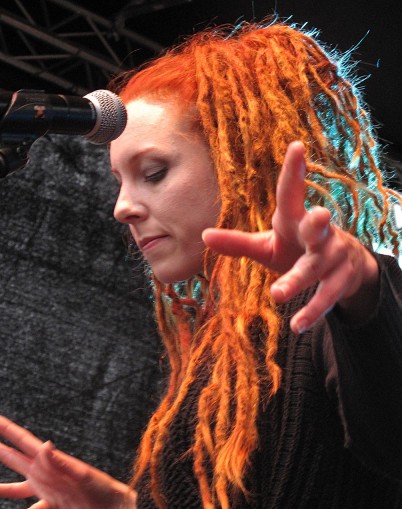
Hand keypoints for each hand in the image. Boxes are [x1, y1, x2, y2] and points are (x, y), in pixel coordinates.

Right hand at [0, 414, 137, 508]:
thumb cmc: (100, 485)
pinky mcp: (51, 506)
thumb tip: (45, 445)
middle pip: (13, 459)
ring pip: (14, 489)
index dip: (8, 430)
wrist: (110, 505)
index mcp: (50, 461)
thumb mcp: (81, 472)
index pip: (24, 441)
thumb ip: (60, 461)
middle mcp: (43, 474)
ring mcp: (46, 490)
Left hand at [203, 141, 378, 332]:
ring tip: (277, 294)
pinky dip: (312, 311)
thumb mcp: (266, 245)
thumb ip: (238, 243)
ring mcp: (332, 256)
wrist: (342, 268)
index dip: (295, 171)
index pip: (293, 193)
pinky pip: (327, 296)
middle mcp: (319, 233)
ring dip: (298, 280)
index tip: (297, 146)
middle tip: (318, 216)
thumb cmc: (295, 248)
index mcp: (295, 219)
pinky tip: (297, 325)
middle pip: (319, 226)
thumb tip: (203, 234)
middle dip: (318, 222)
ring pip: (317, 268)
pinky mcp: (340, 281)